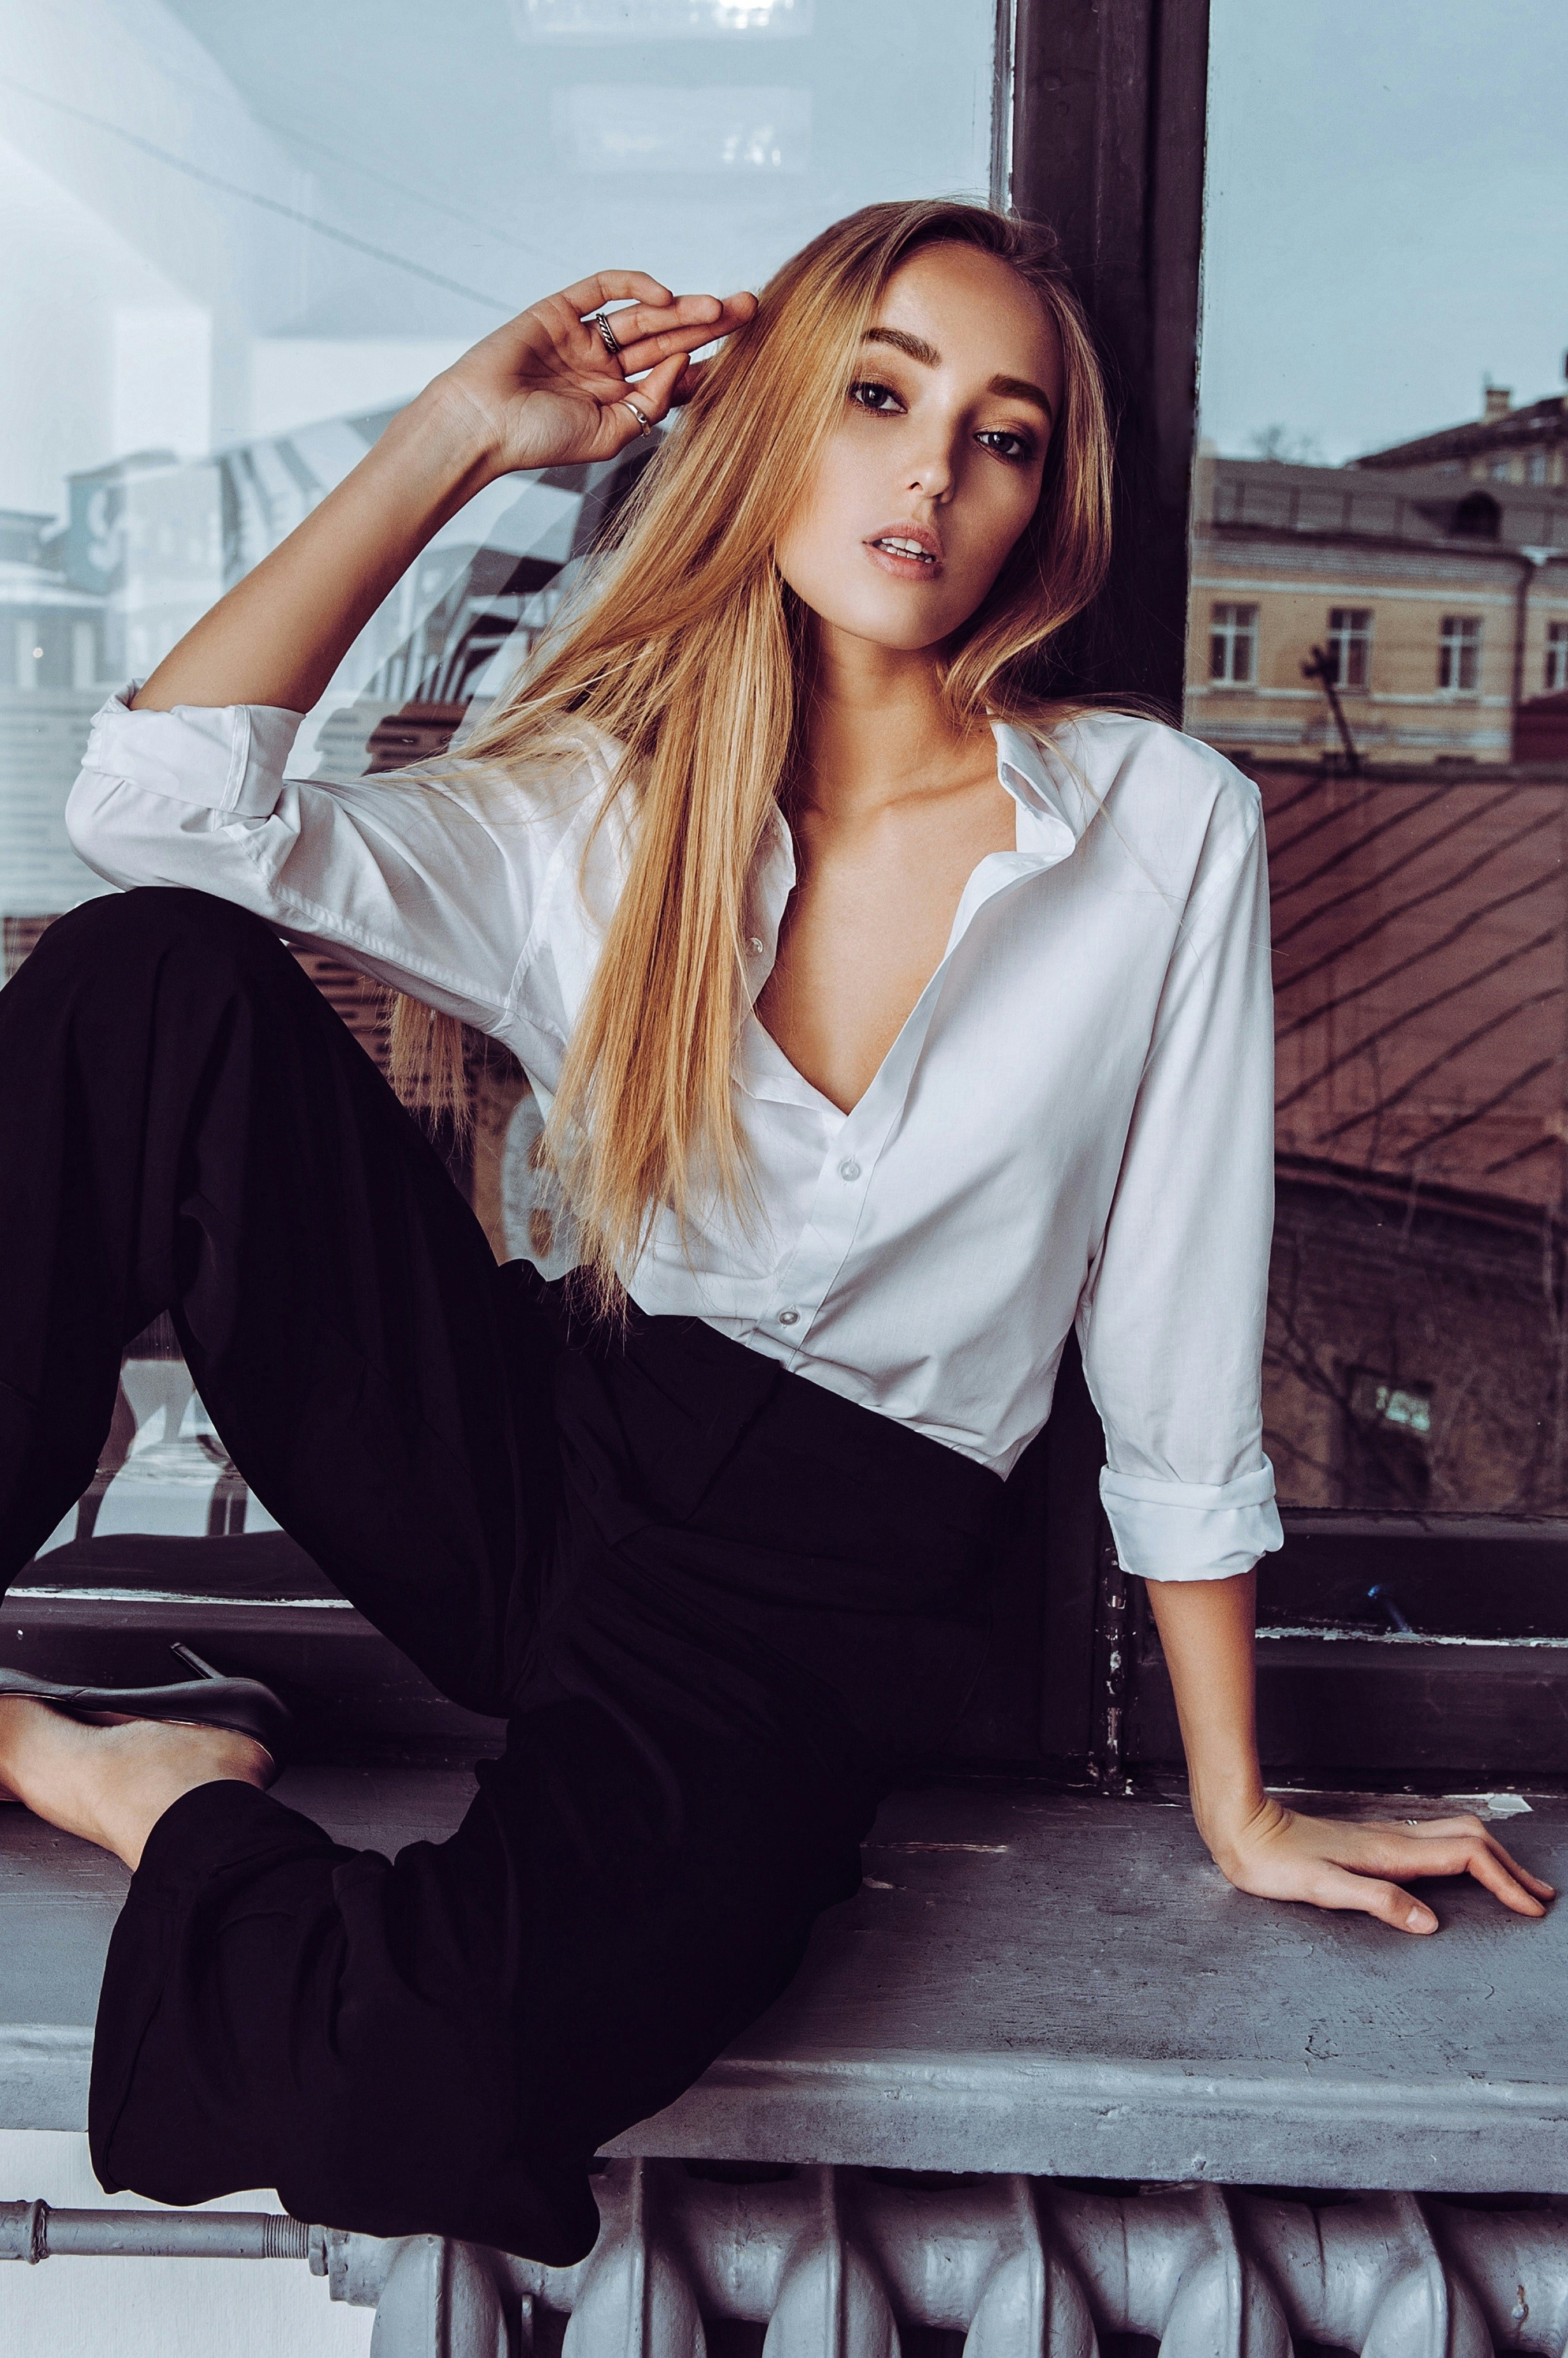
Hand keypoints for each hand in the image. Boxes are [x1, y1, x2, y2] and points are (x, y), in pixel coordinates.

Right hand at [423, 271, 758, 478]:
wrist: (481, 424)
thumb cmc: (538, 440)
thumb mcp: (610, 434)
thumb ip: (650, 403)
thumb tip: (685, 364)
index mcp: (618, 400)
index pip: (673, 376)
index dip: (708, 364)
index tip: (747, 358)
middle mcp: (605, 367)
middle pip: (668, 339)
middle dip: (708, 324)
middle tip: (750, 308)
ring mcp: (583, 337)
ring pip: (644, 315)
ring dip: (682, 307)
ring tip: (720, 305)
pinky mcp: (559, 311)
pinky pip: (603, 289)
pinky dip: (633, 285)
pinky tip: (663, 294)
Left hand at [1211, 1795, 1554, 1933]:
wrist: (1243, 1828)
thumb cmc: (1275, 1862)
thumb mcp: (1322, 1888)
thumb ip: (1377, 1901)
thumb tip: (1429, 1923)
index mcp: (1390, 1852)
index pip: (1465, 1858)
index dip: (1503, 1881)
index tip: (1530, 1908)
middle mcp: (1393, 1838)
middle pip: (1471, 1840)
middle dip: (1510, 1867)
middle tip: (1539, 1897)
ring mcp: (1384, 1838)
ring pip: (1455, 1837)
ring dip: (1492, 1858)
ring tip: (1515, 1884)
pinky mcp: (1371, 1842)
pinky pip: (1434, 1842)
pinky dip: (1465, 1854)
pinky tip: (1463, 1869)